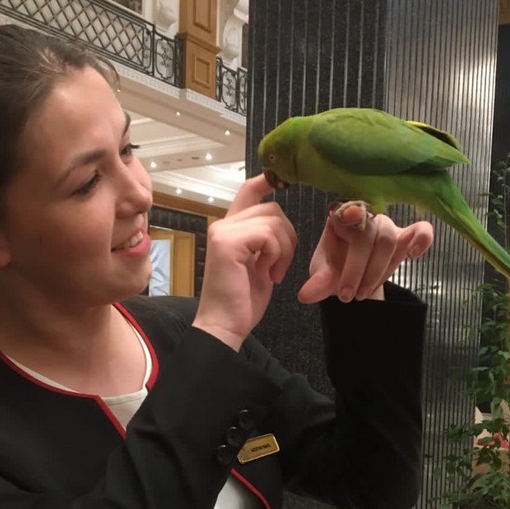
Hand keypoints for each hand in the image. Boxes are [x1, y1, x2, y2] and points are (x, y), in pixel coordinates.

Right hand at [193, 174, 296, 349]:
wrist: (224, 327)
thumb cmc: (241, 302)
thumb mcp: (259, 264)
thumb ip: (265, 240)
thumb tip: (281, 222)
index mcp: (230, 229)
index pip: (249, 190)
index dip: (268, 181)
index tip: (284, 182)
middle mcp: (222, 224)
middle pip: (272, 208)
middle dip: (287, 237)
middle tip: (279, 266)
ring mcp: (223, 232)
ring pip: (273, 220)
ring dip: (283, 250)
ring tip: (272, 273)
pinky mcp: (227, 243)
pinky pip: (268, 235)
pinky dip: (276, 255)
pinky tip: (267, 274)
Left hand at [297, 201, 432, 303]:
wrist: (352, 281)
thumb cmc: (335, 271)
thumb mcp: (324, 277)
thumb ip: (318, 282)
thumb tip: (305, 295)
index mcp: (340, 218)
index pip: (347, 213)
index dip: (352, 212)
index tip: (350, 217)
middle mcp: (365, 216)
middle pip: (369, 233)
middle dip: (360, 268)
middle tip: (348, 296)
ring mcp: (386, 226)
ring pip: (388, 238)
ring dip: (378, 270)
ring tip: (364, 293)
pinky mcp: (406, 237)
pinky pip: (421, 230)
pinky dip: (423, 238)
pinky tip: (414, 255)